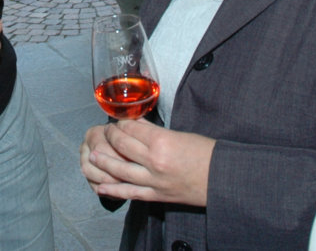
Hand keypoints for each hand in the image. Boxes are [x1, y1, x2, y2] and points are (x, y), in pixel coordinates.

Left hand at [80, 119, 214, 206]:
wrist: (223, 179)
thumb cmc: (208, 154)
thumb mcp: (181, 134)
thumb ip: (156, 131)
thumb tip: (137, 124)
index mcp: (162, 141)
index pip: (131, 128)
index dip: (121, 122)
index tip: (118, 120)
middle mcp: (154, 161)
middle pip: (122, 146)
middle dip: (111, 137)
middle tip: (106, 132)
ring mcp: (154, 180)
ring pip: (120, 170)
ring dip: (104, 162)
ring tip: (92, 156)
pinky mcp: (157, 195)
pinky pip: (130, 193)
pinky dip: (114, 190)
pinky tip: (101, 187)